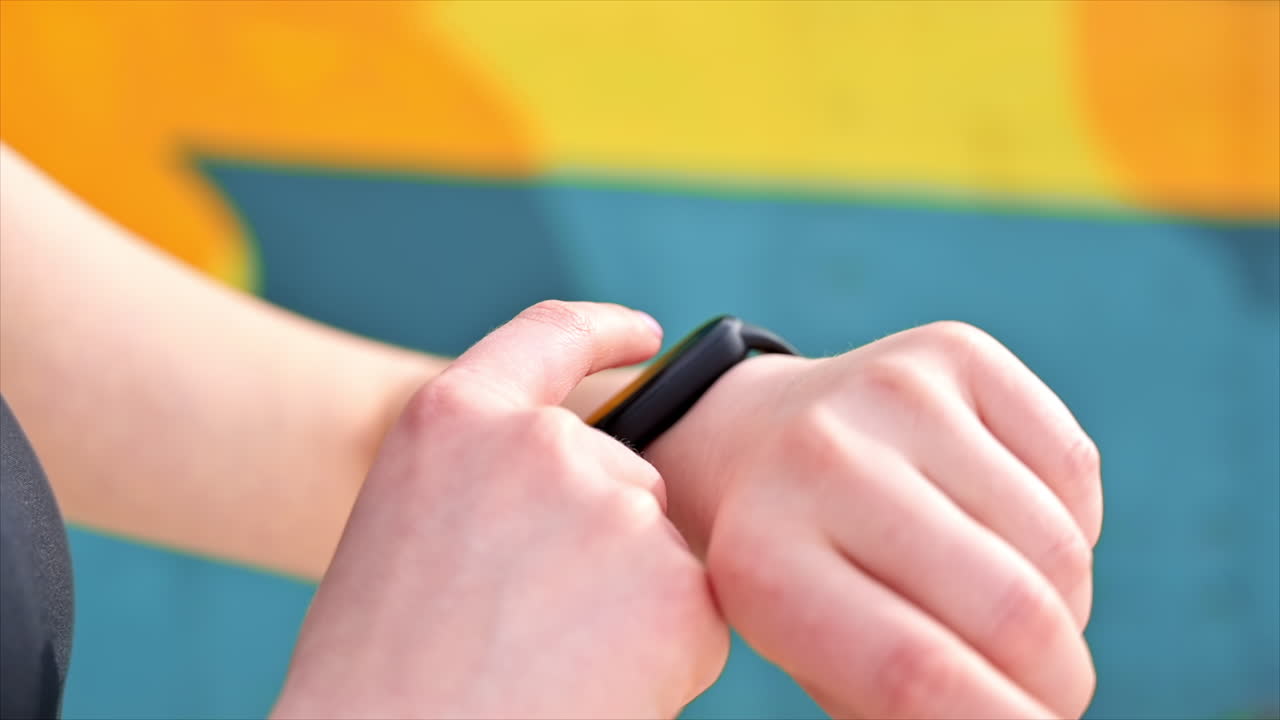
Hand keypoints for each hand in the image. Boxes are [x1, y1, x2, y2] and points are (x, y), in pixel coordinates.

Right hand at [274, 301, 728, 718]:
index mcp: (456, 418)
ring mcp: (616, 507)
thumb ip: (492, 479)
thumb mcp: (411, 531)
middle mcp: (542, 442)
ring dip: (627, 604)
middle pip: (621, 471)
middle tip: (530, 627)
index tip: (645, 334)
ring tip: (543, 670)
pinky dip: (662, 657)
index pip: (551, 336)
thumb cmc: (381, 677)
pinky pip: (692, 615)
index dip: (605, 330)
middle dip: (603, 538)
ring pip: (657, 550)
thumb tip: (592, 488)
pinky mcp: (676, 585)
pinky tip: (591, 691)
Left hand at [648, 321, 1101, 718]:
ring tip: (1015, 615)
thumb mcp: (812, 654)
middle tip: (1052, 696)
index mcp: (763, 559)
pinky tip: (1010, 532)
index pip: (915, 672)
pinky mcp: (953, 351)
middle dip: (1059, 680)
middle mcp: (821, 460)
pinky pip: (1075, 471)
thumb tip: (1014, 718)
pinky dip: (1071, 529)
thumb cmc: (797, 575)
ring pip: (1056, 546)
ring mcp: (892, 392)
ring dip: (1066, 608)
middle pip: (1007, 608)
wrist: (756, 441)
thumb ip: (902, 702)